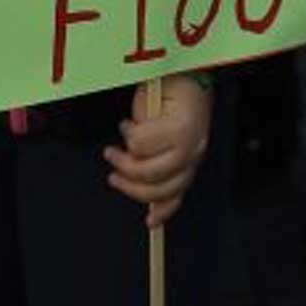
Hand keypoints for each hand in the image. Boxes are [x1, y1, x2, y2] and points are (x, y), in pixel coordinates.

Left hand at [104, 74, 212, 228]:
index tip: (125, 125)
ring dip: (134, 189)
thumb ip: (140, 123)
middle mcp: (192, 149)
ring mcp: (194, 162)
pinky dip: (164, 211)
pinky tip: (152, 221)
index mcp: (182, 127)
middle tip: (110, 155)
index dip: (128, 137)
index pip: (142, 146)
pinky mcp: (190, 170)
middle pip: (151, 174)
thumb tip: (127, 144)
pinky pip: (178, 198)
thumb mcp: (151, 95)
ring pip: (162, 191)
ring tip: (116, 177)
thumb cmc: (171, 87)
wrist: (195, 85)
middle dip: (125, 168)